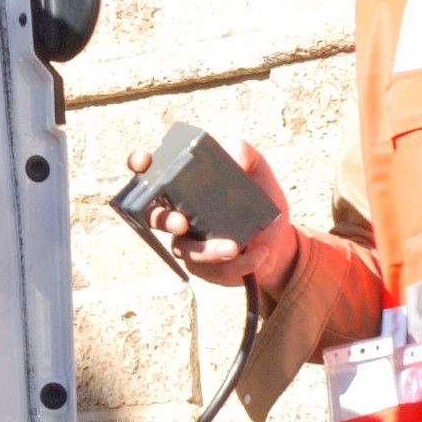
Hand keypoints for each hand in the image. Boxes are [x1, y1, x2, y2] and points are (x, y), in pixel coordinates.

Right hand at [131, 139, 298, 294]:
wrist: (280, 241)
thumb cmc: (262, 200)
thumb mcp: (259, 170)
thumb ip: (245, 152)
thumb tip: (233, 157)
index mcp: (186, 185)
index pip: (153, 173)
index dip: (141, 166)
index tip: (143, 162)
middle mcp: (180, 213)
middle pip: (154, 216)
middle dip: (162, 220)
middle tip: (181, 222)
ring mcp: (189, 242)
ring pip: (183, 250)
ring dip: (206, 251)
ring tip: (233, 247)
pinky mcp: (203, 267)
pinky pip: (212, 269)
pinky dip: (239, 263)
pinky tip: (259, 253)